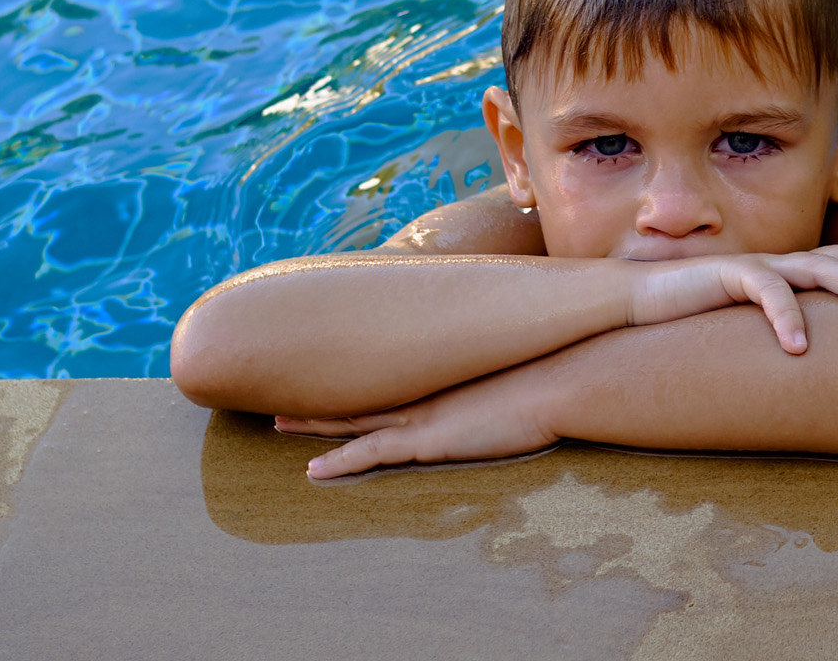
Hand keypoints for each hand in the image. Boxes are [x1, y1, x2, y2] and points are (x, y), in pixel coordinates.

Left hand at [277, 368, 556, 479]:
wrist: (560, 379)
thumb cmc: (552, 374)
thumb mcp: (520, 370)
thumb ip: (504, 371)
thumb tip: (514, 368)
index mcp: (442, 374)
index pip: (389, 373)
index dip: (356, 374)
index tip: (330, 367)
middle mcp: (424, 390)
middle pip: (358, 390)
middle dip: (319, 395)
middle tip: (283, 392)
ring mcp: (422, 415)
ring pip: (353, 418)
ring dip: (314, 423)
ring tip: (277, 422)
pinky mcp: (428, 441)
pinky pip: (372, 453)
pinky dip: (340, 462)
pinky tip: (312, 472)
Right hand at [627, 238, 837, 355]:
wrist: (640, 299)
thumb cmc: (700, 314)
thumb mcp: (756, 323)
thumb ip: (791, 327)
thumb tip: (827, 360)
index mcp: (795, 272)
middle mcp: (785, 263)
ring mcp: (760, 266)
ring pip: (818, 269)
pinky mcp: (728, 275)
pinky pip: (765, 292)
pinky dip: (784, 317)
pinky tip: (799, 347)